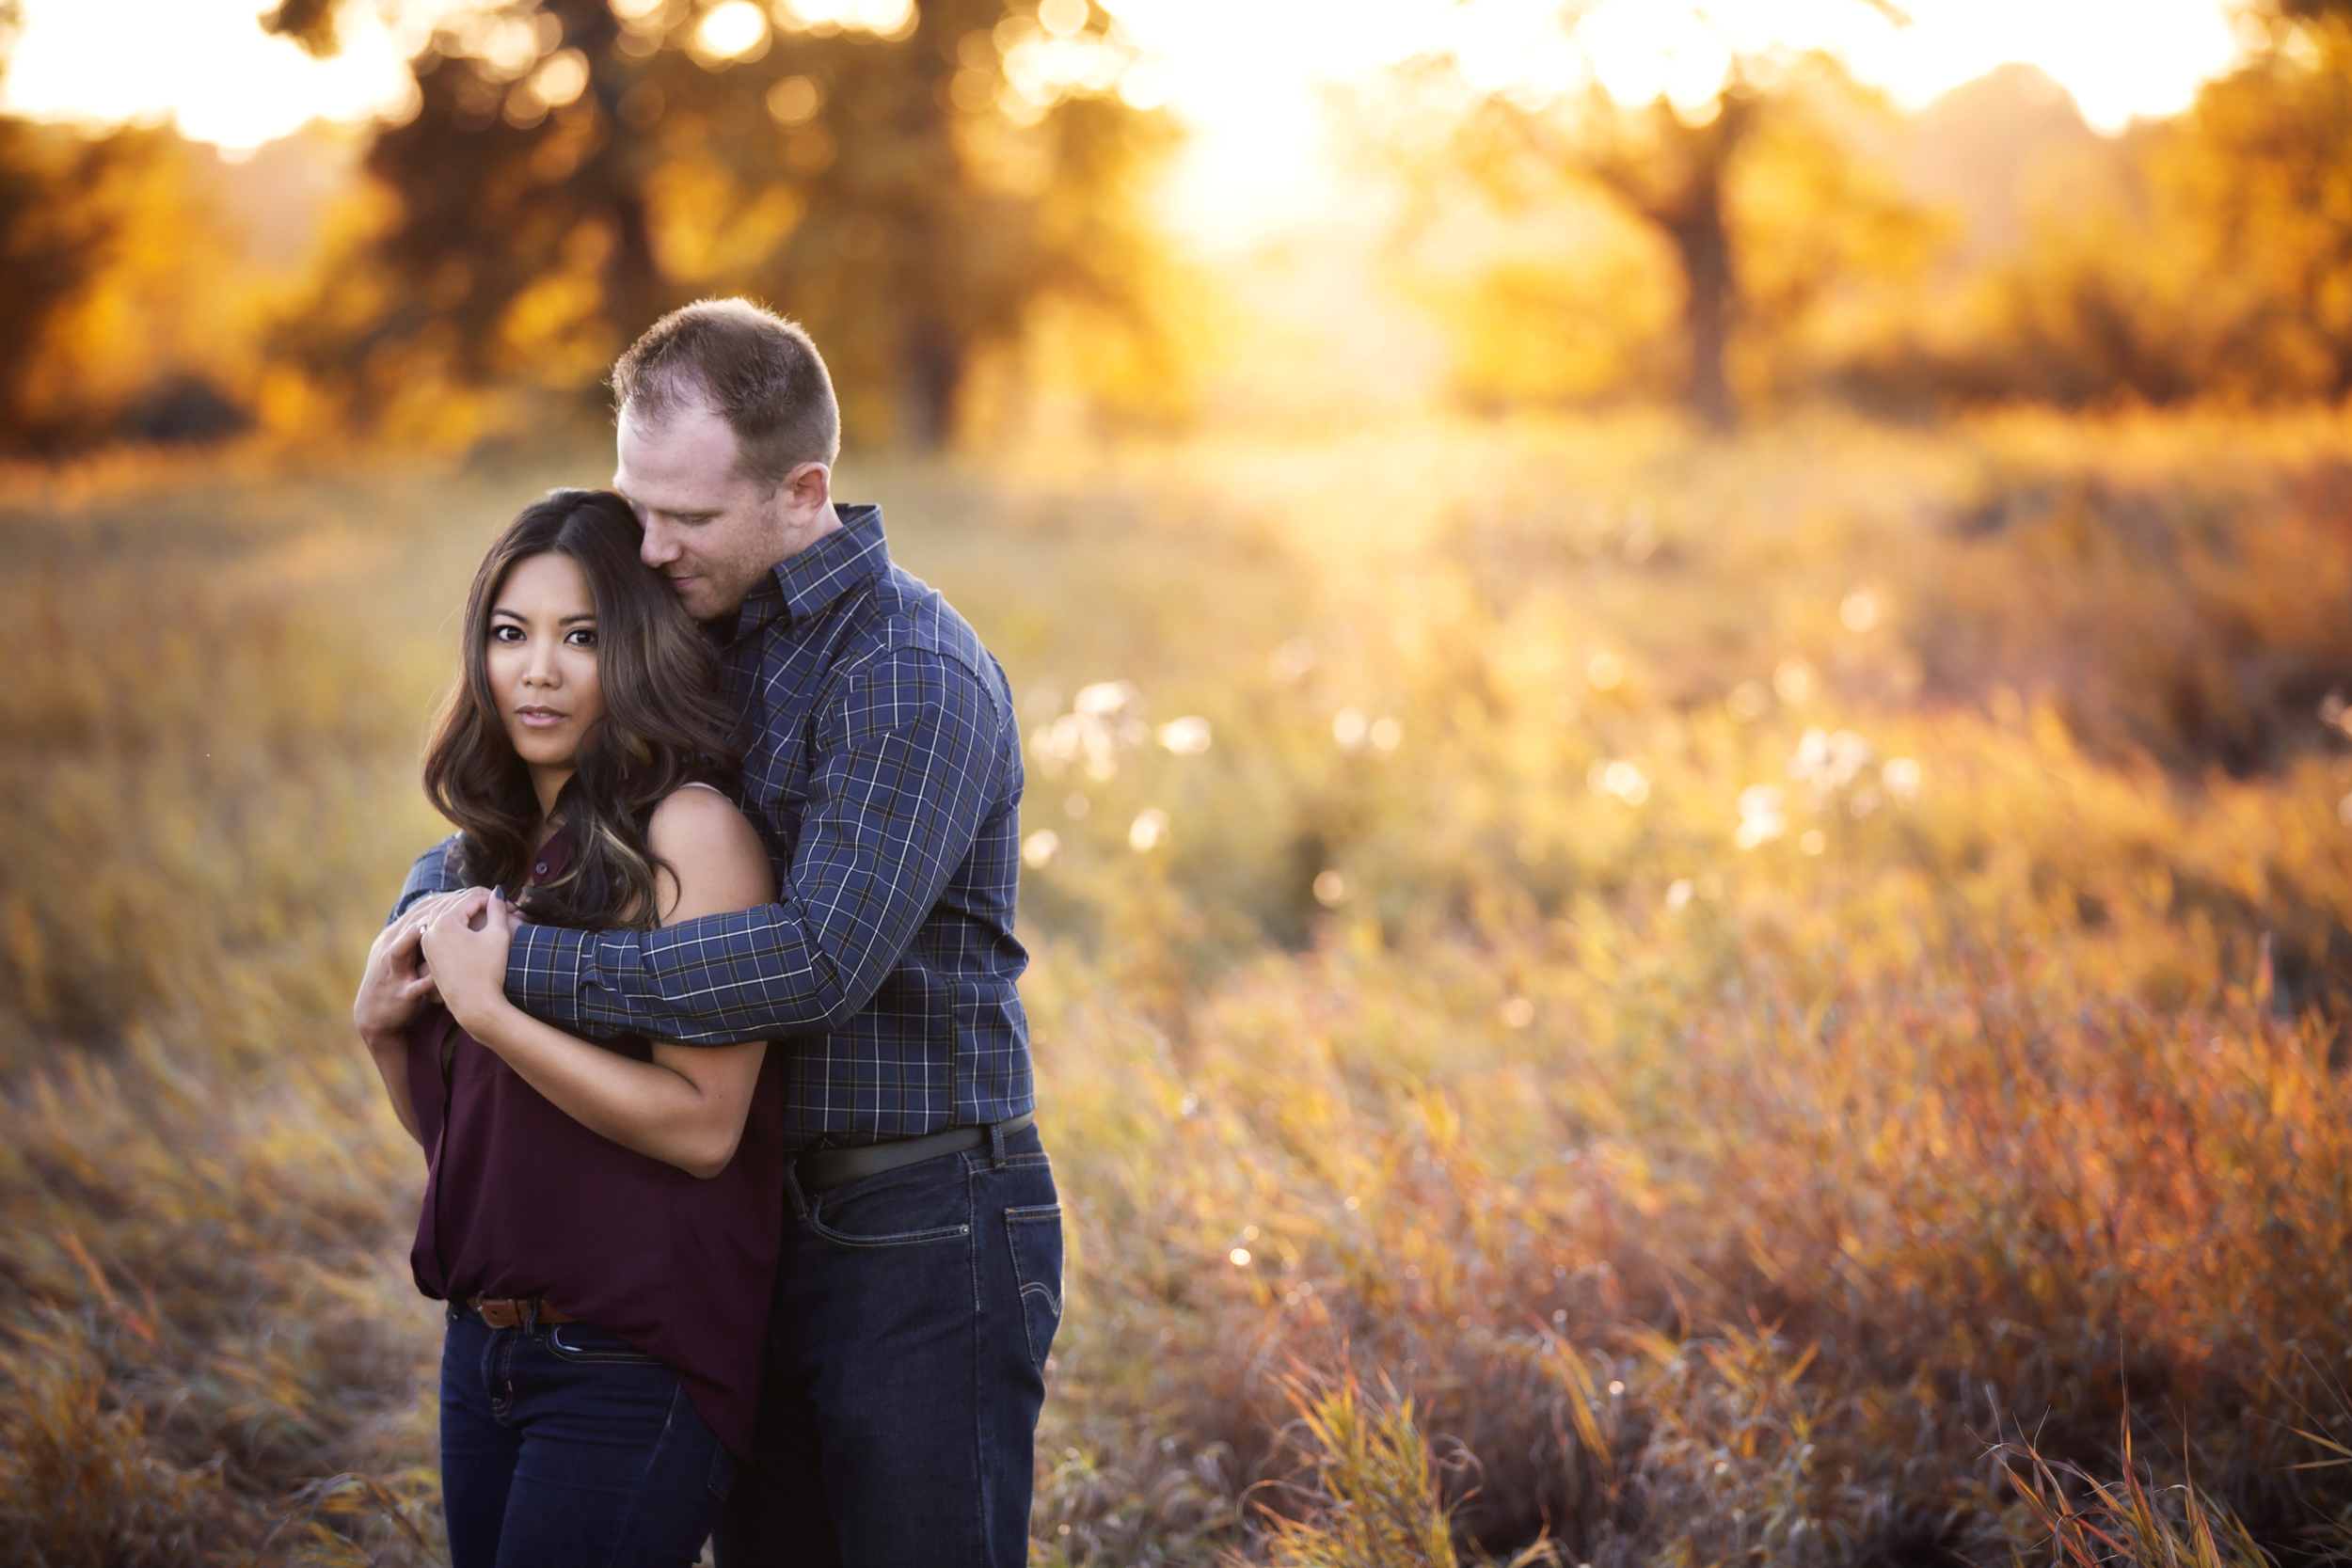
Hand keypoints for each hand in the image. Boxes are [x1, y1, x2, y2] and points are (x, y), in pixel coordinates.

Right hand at [354, 890, 469, 1045]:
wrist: (374, 1016)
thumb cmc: (395, 980)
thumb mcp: (402, 953)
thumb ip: (419, 934)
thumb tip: (443, 913)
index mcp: (394, 937)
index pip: (417, 911)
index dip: (441, 900)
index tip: (466, 892)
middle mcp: (390, 949)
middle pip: (411, 922)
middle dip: (437, 909)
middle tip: (465, 898)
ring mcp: (394, 972)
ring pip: (403, 948)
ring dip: (420, 934)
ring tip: (442, 922)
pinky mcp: (402, 994)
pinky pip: (415, 985)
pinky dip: (426, 978)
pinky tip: (441, 971)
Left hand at [417, 887, 518, 1037]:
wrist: (475, 1006)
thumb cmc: (489, 970)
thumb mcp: (498, 935)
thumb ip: (497, 909)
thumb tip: (498, 892)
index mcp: (444, 922)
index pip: (471, 899)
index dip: (494, 899)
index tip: (513, 906)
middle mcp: (430, 930)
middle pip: (454, 903)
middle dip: (477, 901)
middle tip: (499, 904)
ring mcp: (427, 943)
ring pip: (443, 915)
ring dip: (463, 910)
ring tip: (485, 912)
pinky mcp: (429, 955)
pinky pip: (438, 929)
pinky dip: (453, 923)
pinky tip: (469, 925)